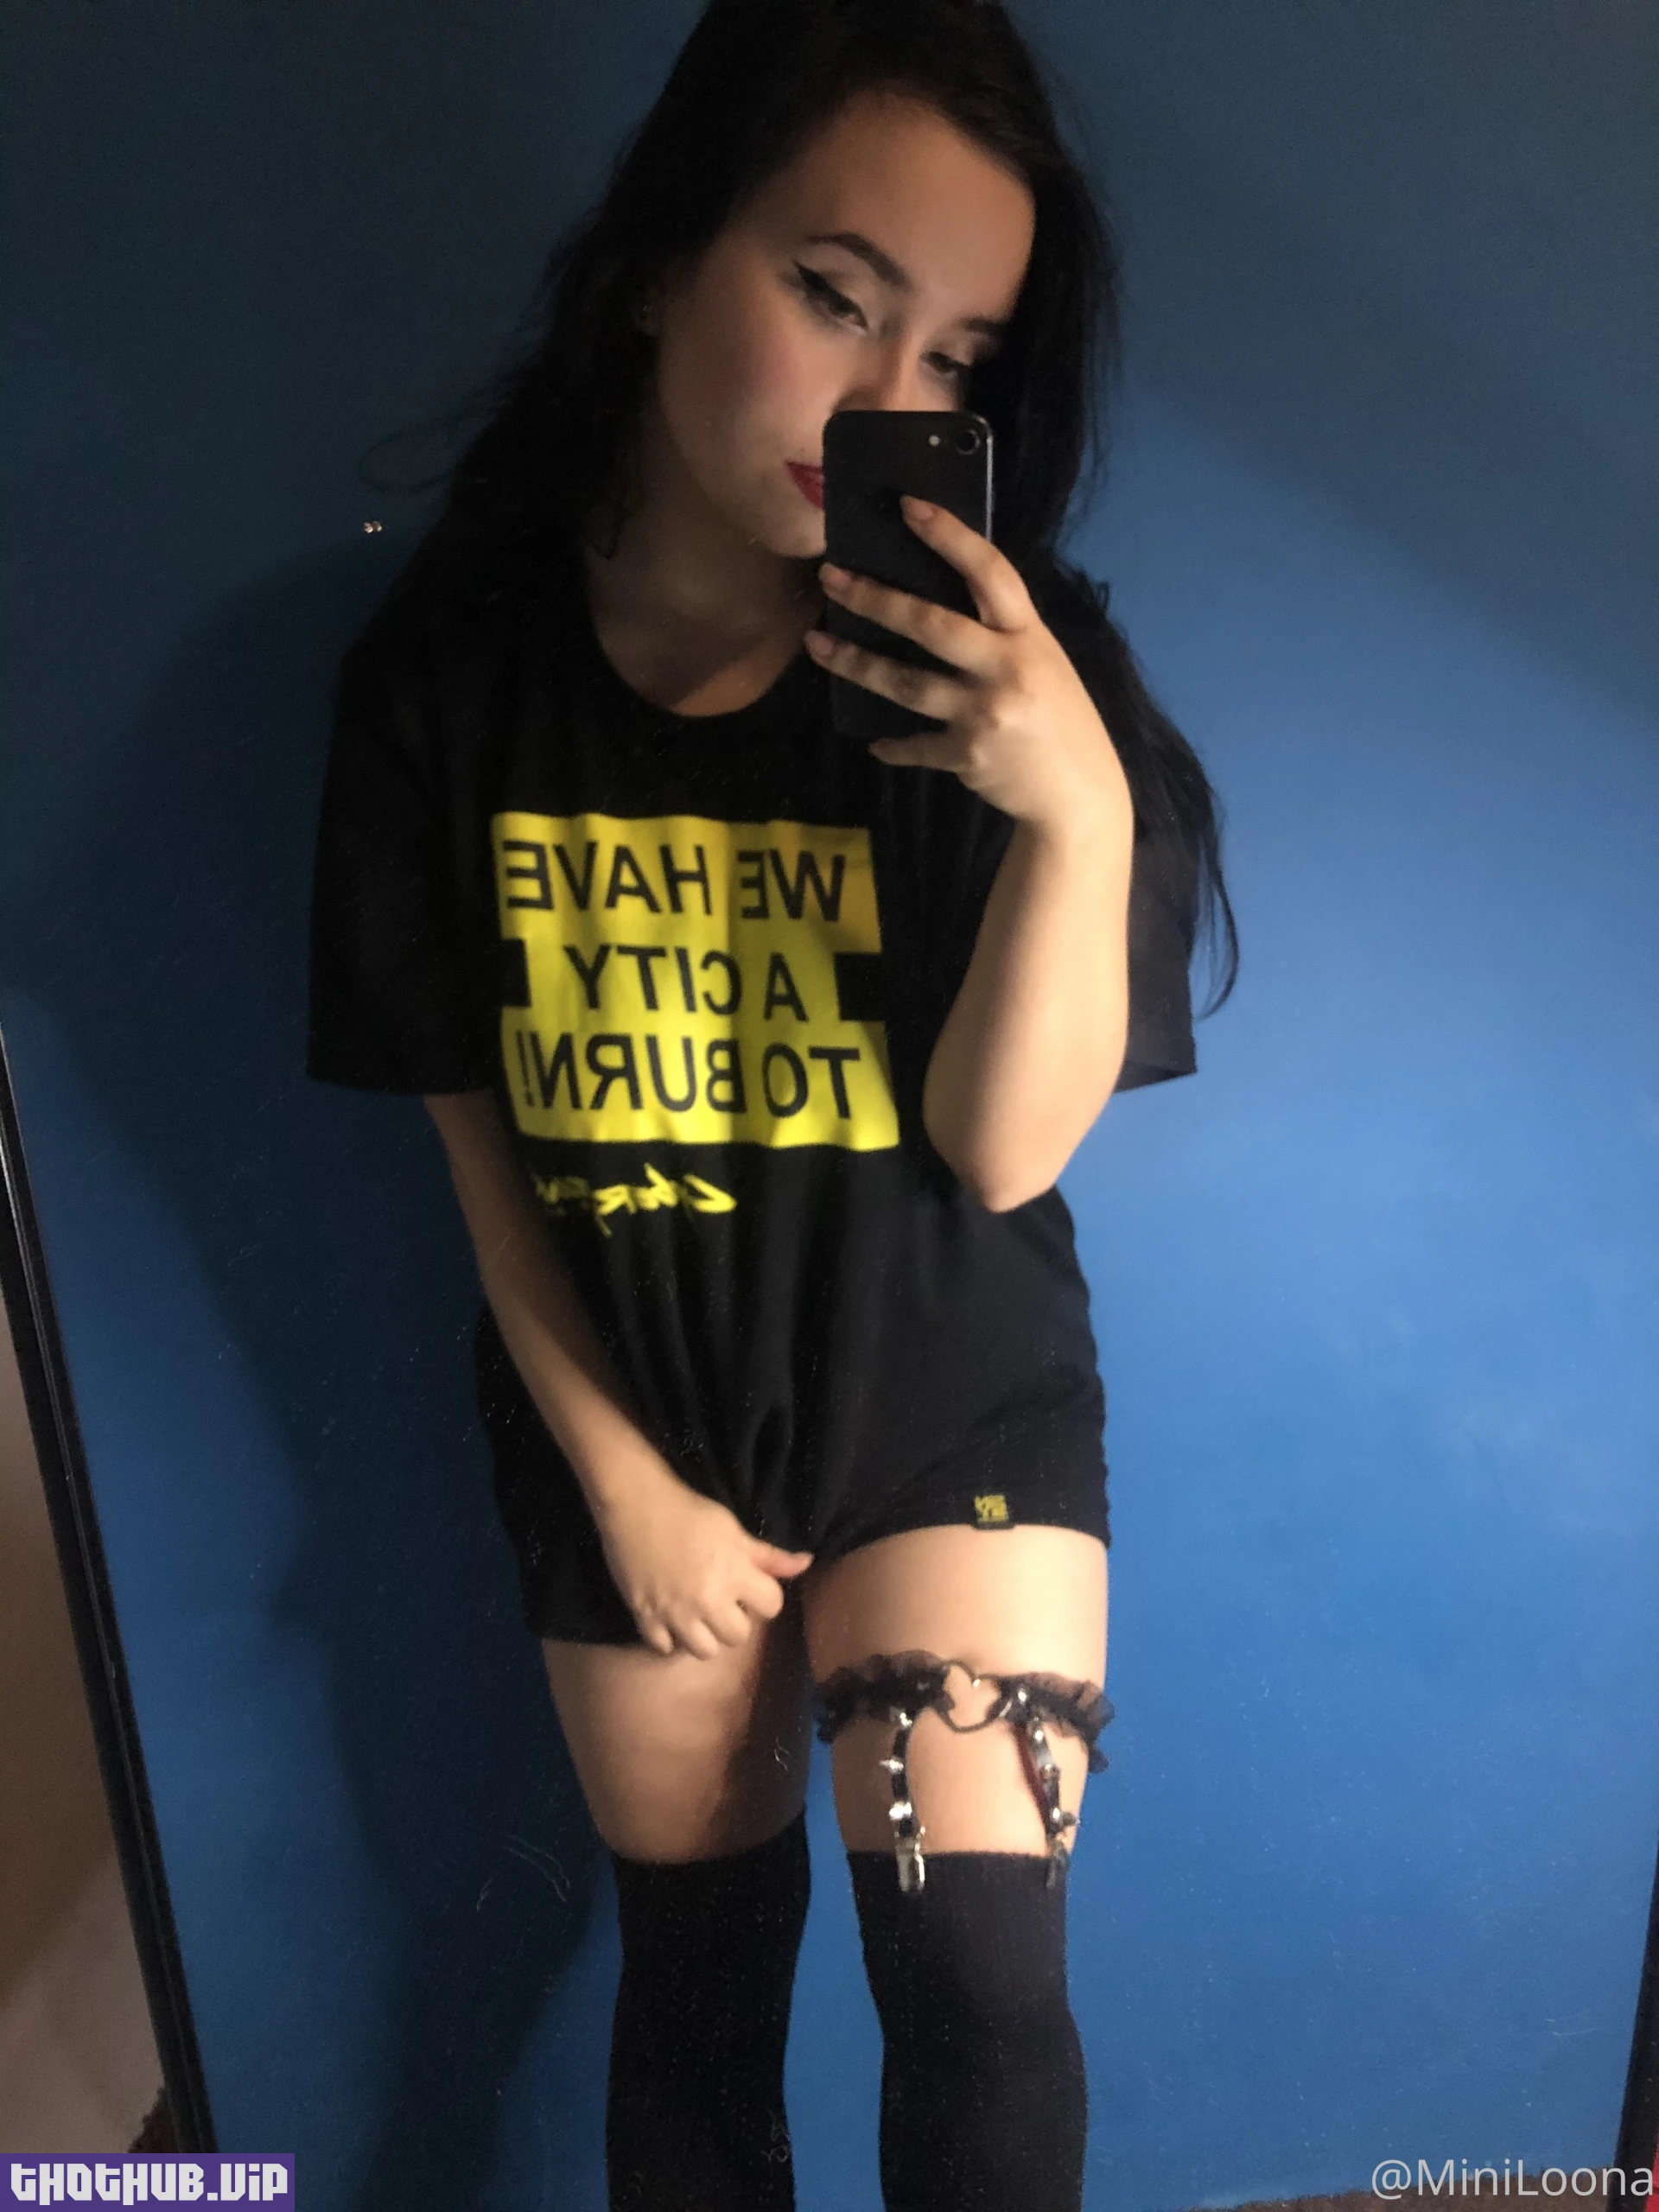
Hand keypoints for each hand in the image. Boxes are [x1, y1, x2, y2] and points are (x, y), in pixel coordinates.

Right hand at [594, 1460, 813, 1659]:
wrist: (636, 1504)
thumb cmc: (690, 1512)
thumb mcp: (735, 1531)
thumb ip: (770, 1556)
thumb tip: (807, 1563)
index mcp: (734, 1575)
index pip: (772, 1606)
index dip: (763, 1596)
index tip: (748, 1586)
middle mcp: (708, 1600)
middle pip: (738, 1637)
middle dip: (734, 1620)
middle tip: (721, 1599)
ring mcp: (675, 1613)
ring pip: (704, 1651)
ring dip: (704, 1636)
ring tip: (697, 1614)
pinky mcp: (645, 1617)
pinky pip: (665, 1649)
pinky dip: (670, 1639)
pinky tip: (670, 1618)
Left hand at [805, 497, 1132, 838]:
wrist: (1081, 793)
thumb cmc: (1062, 720)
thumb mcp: (1045, 663)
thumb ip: (1001, 636)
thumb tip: (942, 601)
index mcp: (1029, 637)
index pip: (989, 573)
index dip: (950, 536)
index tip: (908, 507)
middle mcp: (1006, 669)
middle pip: (931, 625)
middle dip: (875, 599)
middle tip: (830, 578)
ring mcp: (983, 713)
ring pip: (907, 683)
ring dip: (856, 664)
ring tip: (817, 646)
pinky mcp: (966, 755)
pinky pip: (916, 745)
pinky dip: (894, 746)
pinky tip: (875, 743)